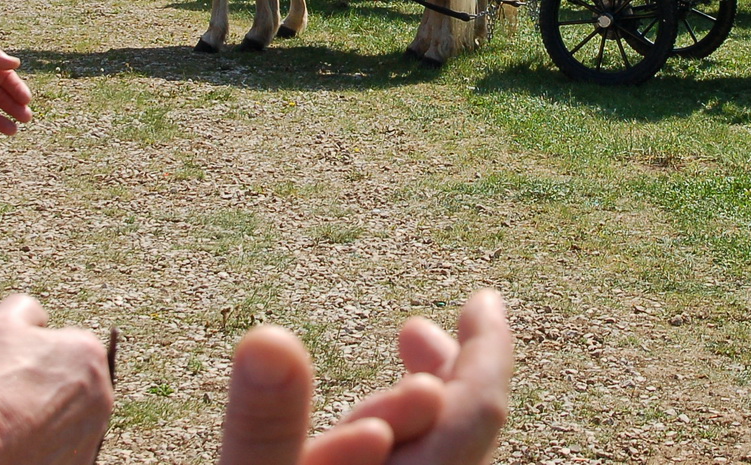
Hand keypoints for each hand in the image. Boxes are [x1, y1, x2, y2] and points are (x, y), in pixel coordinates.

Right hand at [0, 296, 111, 463]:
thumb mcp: (2, 321)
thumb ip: (26, 308)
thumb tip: (37, 318)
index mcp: (90, 353)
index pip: (65, 346)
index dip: (33, 355)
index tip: (12, 368)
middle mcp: (103, 393)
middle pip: (70, 383)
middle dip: (45, 386)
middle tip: (10, 395)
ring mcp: (93, 431)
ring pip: (68, 416)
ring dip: (46, 415)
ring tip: (13, 420)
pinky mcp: (81, 461)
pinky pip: (64, 446)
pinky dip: (45, 443)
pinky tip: (19, 440)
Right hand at [219, 290, 510, 464]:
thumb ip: (263, 427)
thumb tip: (269, 338)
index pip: (475, 413)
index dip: (487, 350)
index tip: (484, 300)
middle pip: (464, 432)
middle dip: (450, 368)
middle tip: (415, 331)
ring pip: (435, 455)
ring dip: (414, 404)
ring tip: (388, 370)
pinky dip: (398, 439)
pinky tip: (364, 435)